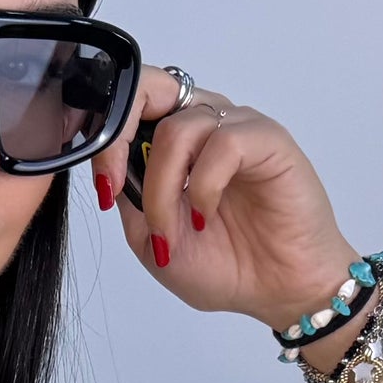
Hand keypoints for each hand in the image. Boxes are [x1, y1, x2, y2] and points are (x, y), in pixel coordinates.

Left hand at [88, 64, 360, 331]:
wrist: (279, 291)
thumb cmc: (228, 265)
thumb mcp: (153, 243)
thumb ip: (131, 201)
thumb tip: (112, 170)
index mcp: (174, 143)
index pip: (129, 106)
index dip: (104, 139)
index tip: (103, 190)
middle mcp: (204, 126)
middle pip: (150, 91)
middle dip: (120, 136)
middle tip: (115, 186)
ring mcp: (236, 129)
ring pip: (178, 127)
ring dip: (162, 186)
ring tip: (175, 228)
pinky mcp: (268, 140)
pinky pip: (224, 142)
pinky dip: (204, 184)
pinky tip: (205, 215)